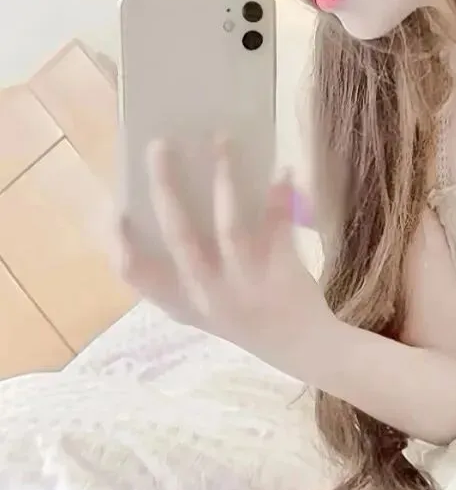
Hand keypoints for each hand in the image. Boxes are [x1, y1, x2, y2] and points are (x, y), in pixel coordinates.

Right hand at [119, 139, 327, 353]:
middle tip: (161, 144)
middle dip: (166, 186)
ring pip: (230, 226)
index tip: (115, 206)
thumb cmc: (248, 316)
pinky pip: (278, 227)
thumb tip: (178, 195)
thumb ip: (189, 268)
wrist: (305, 348)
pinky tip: (282, 169)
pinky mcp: (282, 275)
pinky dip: (278, 196)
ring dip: (225, 178)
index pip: (137, 276)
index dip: (119, 241)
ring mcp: (247, 287)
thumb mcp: (209, 304)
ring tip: (222, 140)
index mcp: (183, 303)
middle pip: (180, 235)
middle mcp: (210, 295)